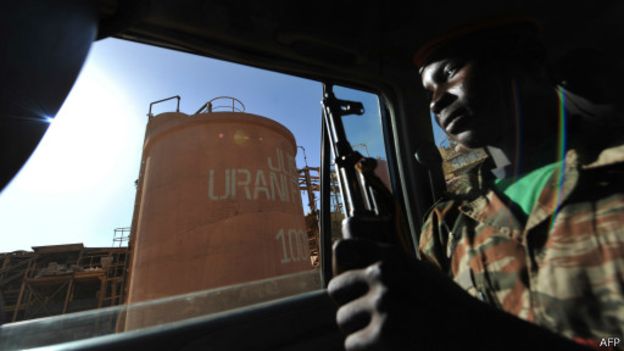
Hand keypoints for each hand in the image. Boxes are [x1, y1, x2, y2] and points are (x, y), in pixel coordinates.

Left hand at [327, 218, 475, 349]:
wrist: (477, 336)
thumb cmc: (444, 306)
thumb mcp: (416, 270)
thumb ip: (381, 254)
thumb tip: (344, 229)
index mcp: (392, 256)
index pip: (342, 248)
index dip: (343, 268)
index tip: (354, 284)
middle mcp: (384, 275)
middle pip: (336, 290)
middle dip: (350, 304)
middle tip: (376, 316)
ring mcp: (383, 304)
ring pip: (343, 320)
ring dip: (359, 330)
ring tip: (388, 333)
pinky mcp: (383, 334)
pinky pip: (352, 344)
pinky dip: (367, 350)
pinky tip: (390, 347)